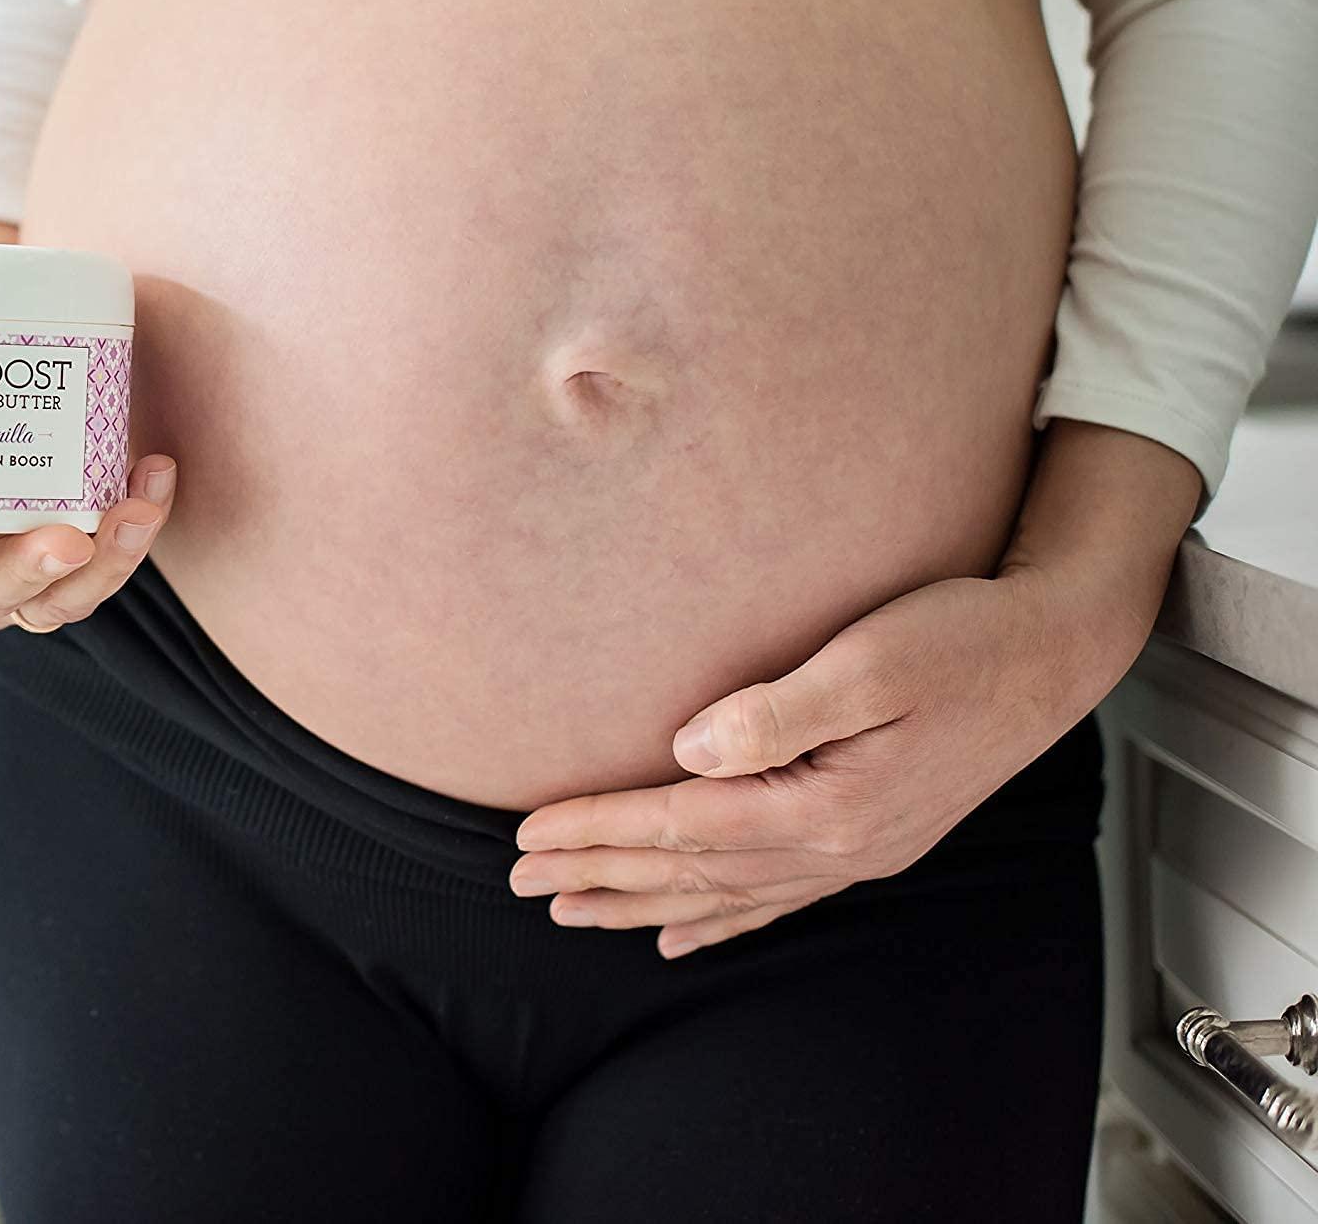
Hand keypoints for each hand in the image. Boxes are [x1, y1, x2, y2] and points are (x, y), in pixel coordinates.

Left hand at [505, 564, 1143, 959]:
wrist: (1057, 650)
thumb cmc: (964, 638)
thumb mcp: (869, 658)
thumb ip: (776, 709)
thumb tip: (687, 749)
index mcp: (829, 804)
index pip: (680, 825)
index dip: (597, 829)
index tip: (526, 835)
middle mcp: (841, 846)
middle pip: (692, 872)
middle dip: (601, 876)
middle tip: (520, 883)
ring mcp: (860, 854)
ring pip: (727, 896)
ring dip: (645, 905)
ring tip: (574, 913)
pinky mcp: (875, 841)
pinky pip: (777, 901)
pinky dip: (722, 923)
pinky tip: (683, 939)